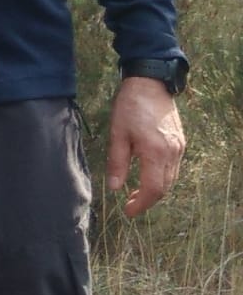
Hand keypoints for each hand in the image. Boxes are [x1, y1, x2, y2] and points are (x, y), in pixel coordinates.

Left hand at [105, 76, 185, 216]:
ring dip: (155, 189)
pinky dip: (161, 176)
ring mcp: (179, 148)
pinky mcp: (181, 142)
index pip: (153, 189)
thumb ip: (117, 162)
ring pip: (171, 178)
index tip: (128, 211)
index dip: (141, 204)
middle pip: (164, 187)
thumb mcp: (117, 133)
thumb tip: (114, 188)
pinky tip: (148, 174)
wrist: (150, 83)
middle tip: (130, 203)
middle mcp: (172, 154)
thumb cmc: (129, 106)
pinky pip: (173, 167)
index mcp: (156, 153)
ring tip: (136, 191)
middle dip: (147, 199)